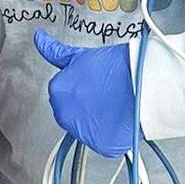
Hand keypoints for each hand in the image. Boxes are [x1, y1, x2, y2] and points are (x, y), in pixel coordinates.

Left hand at [35, 31, 137, 157]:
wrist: (145, 82)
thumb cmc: (119, 66)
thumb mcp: (81, 55)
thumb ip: (56, 52)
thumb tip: (39, 38)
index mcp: (57, 90)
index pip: (61, 94)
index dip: (80, 89)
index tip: (92, 87)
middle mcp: (65, 113)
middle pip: (71, 113)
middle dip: (85, 106)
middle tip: (105, 94)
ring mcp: (82, 132)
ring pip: (86, 129)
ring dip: (96, 121)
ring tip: (114, 105)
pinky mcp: (101, 145)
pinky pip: (103, 142)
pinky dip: (111, 135)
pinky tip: (120, 119)